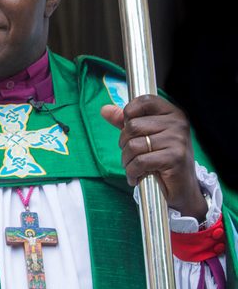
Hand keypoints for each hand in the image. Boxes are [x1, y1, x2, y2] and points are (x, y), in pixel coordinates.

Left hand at [101, 95, 205, 219]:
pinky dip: (132, 172)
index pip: (144, 101)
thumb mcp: (144, 136)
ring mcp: (178, 140)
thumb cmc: (162, 159)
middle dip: (124, 144)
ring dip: (127, 161)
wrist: (182, 188)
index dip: (129, 113)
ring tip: (134, 167)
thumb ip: (125, 121)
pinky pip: (140, 161)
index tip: (129, 130)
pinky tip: (137, 176)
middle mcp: (178, 123)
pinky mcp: (175, 158)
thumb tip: (104, 109)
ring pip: (134, 145)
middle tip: (131, 155)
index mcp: (172, 113)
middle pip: (132, 126)